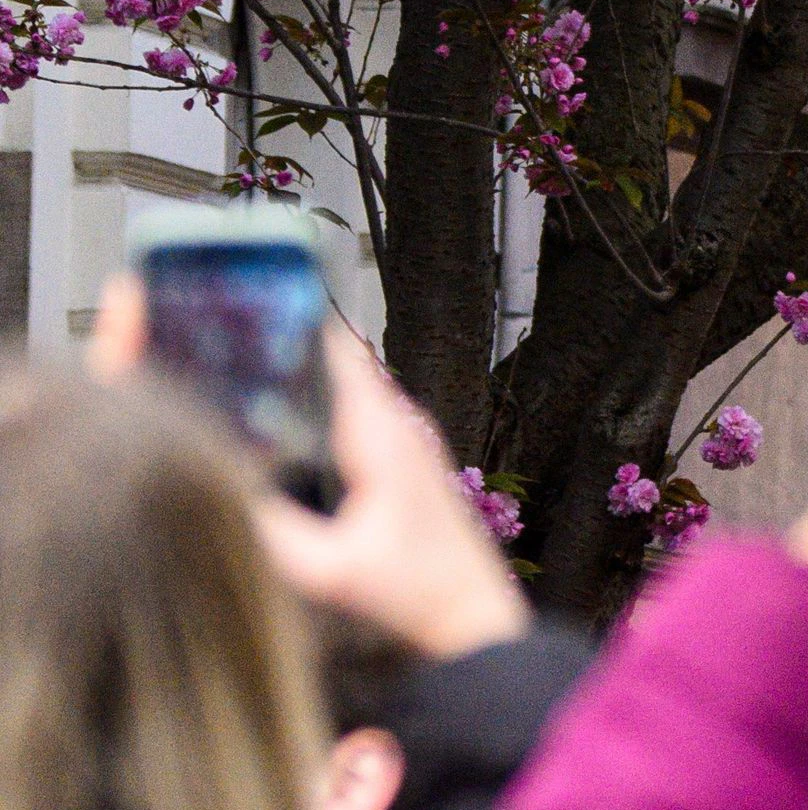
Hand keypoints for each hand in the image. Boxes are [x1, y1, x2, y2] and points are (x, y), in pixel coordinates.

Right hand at [95, 283, 530, 661]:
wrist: (470, 620)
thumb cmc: (416, 595)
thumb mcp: (330, 570)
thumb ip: (275, 533)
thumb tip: (219, 492)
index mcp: (382, 435)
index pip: (338, 355)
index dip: (294, 325)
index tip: (244, 307)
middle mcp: (398, 428)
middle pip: (332, 369)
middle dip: (282, 352)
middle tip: (218, 340)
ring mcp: (402, 445)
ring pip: (341, 394)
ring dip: (297, 381)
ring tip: (235, 372)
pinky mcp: (399, 466)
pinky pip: (348, 420)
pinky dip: (312, 412)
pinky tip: (274, 429)